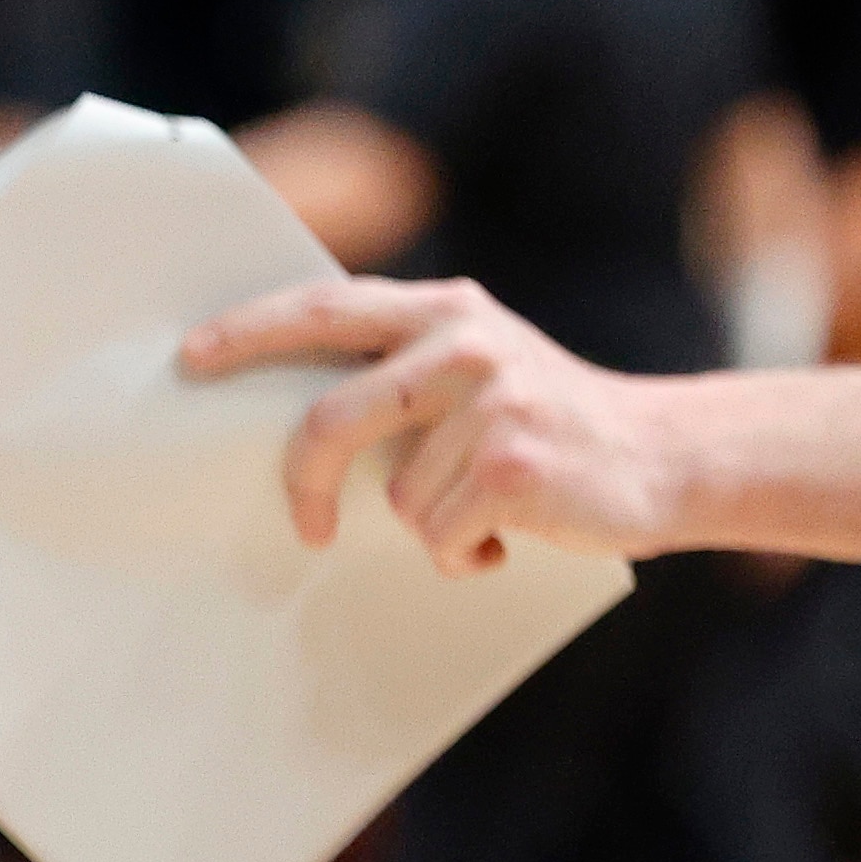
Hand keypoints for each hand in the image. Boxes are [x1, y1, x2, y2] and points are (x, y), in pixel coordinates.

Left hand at [181, 276, 683, 573]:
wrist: (669, 457)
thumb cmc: (547, 424)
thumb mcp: (478, 367)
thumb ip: (400, 368)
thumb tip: (277, 407)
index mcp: (444, 310)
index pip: (322, 309)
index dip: (249, 331)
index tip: (191, 357)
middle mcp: (465, 342)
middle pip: (331, 417)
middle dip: (305, 479)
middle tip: (305, 525)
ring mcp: (494, 401)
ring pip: (397, 493)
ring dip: (432, 522)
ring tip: (487, 507)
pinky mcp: (516, 463)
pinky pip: (441, 533)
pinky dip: (467, 552)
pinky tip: (510, 532)